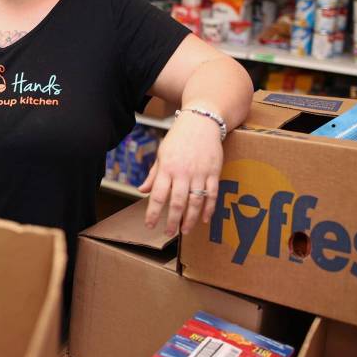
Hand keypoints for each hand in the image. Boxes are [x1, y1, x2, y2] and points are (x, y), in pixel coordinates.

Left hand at [138, 113, 223, 234]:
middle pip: (177, 202)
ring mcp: (200, 173)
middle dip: (172, 221)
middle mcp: (183, 173)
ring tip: (185, 231)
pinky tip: (204, 219)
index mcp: (167, 168)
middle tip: (168, 233)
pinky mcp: (214, 172)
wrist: (201, 122)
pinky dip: (209, 209)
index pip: (158, 195)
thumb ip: (154, 175)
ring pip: (195, 202)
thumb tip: (142, 190)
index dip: (153, 213)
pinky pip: (212, 195)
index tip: (149, 225)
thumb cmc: (178, 138)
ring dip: (190, 219)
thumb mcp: (162, 154)